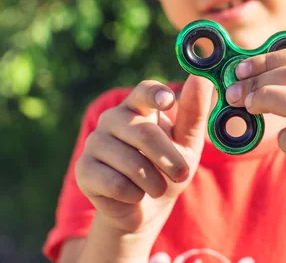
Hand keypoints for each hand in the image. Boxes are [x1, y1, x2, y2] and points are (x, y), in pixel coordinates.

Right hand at [75, 75, 213, 235]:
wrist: (144, 208)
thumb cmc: (167, 169)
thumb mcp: (187, 143)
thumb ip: (194, 112)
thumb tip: (202, 78)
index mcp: (138, 107)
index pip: (144, 91)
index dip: (155, 94)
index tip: (169, 101)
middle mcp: (112, 118)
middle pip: (145, 134)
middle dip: (169, 159)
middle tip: (181, 175)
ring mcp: (94, 142)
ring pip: (131, 163)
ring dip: (154, 182)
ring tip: (156, 187)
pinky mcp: (83, 169)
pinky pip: (116, 184)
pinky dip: (134, 195)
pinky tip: (134, 194)